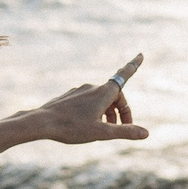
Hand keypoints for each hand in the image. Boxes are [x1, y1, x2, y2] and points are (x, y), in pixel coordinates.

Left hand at [0, 61, 149, 155]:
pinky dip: (93, 112)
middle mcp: (92, 88)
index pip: (124, 76)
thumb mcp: (102, 133)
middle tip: (121, 129)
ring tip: (103, 131)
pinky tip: (85, 126)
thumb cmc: (72, 127)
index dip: (133, 65)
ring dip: (107, 114)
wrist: (41, 123)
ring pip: (100, 100)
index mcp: (104, 92)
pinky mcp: (69, 97)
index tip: (141, 55)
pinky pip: (87, 102)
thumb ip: (125, 132)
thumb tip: (146, 133)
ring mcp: (79, 91)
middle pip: (115, 96)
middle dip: (121, 112)